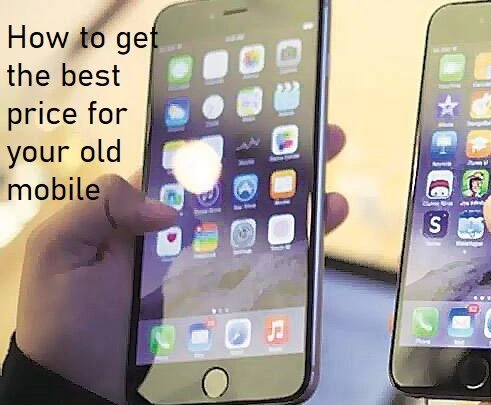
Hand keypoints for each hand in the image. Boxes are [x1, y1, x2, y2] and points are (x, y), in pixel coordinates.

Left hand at [15, 125, 348, 403]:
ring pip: (266, 234)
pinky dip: (298, 264)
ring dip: (303, 212)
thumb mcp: (59, 250)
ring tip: (332, 198)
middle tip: (324, 140)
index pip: (200, 170)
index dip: (234, 142)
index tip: (268, 121)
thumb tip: (167, 208)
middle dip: (286, 166)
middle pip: (245, 195)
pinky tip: (317, 248)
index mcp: (150, 217)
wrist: (81, 391)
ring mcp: (212, 274)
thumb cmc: (63, 322)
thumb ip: (100, 206)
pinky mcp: (228, 309)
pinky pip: (269, 281)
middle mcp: (189, 240)